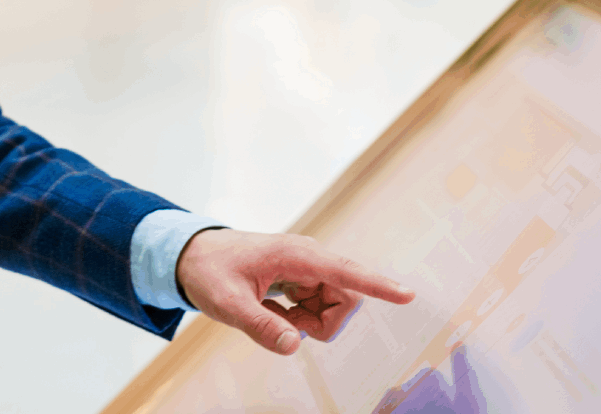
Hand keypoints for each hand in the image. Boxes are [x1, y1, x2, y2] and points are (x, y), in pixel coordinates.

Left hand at [175, 229, 414, 354]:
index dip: (378, 285)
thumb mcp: (228, 304)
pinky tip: (273, 309)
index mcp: (296, 255)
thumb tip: (295, 346)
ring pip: (333, 305)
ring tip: (273, 314)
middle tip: (284, 323)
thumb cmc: (210, 272)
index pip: (345, 272)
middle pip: (345, 297)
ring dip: (310, 321)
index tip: (407, 295)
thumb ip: (261, 326)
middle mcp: (308, 258)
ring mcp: (306, 267)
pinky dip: (300, 317)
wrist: (193, 255)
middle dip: (323, 322)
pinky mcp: (301, 277)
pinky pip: (318, 305)